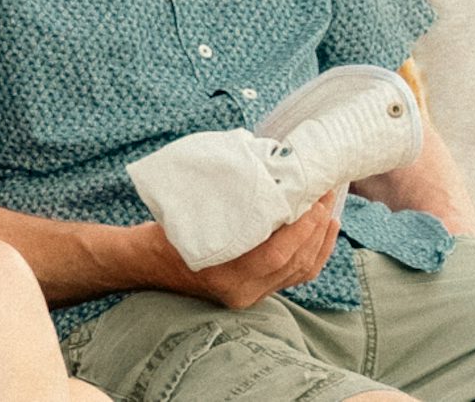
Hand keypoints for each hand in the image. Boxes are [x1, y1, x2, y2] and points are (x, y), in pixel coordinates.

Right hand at [160, 188, 343, 310]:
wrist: (145, 262)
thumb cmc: (165, 232)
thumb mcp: (193, 216)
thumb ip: (231, 207)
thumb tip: (267, 179)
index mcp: (225, 277)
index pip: (276, 256)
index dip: (301, 229)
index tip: (314, 200)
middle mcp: (243, 292)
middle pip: (295, 264)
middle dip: (317, 229)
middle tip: (327, 196)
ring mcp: (251, 295)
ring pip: (301, 271)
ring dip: (320, 241)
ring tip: (329, 211)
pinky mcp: (257, 291)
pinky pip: (294, 275)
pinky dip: (311, 253)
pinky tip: (319, 233)